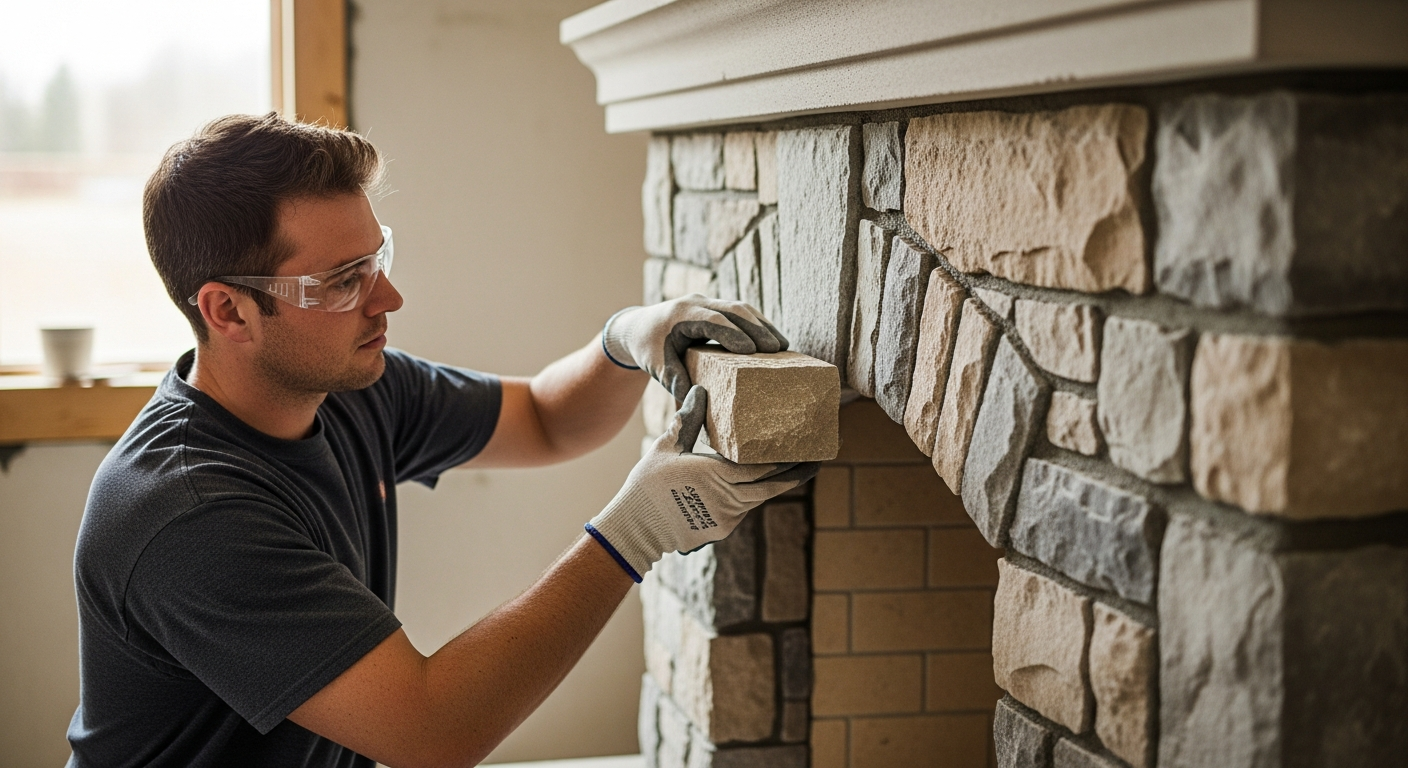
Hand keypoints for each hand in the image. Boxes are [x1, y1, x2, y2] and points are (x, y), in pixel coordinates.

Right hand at [585, 385, 818, 580]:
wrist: (636, 529)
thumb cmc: (647, 485)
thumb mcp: (666, 447)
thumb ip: (687, 420)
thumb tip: (701, 390)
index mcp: (715, 474)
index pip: (762, 466)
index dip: (788, 458)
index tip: (807, 447)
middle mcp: (727, 498)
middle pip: (772, 484)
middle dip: (797, 471)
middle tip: (817, 457)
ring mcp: (727, 517)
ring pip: (762, 496)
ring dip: (778, 482)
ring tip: (797, 466)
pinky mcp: (724, 528)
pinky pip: (746, 507)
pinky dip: (756, 494)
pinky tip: (762, 482)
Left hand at [602, 294, 788, 399]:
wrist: (638, 328)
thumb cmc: (647, 348)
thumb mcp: (656, 367)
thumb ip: (675, 382)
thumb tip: (697, 399)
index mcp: (680, 314)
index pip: (713, 321)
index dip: (734, 334)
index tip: (752, 352)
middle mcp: (696, 302)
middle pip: (733, 310)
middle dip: (757, 329)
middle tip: (778, 350)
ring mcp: (707, 302)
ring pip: (741, 308)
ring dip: (763, 325)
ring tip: (783, 346)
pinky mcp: (716, 308)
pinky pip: (740, 313)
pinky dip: (757, 325)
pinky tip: (773, 341)